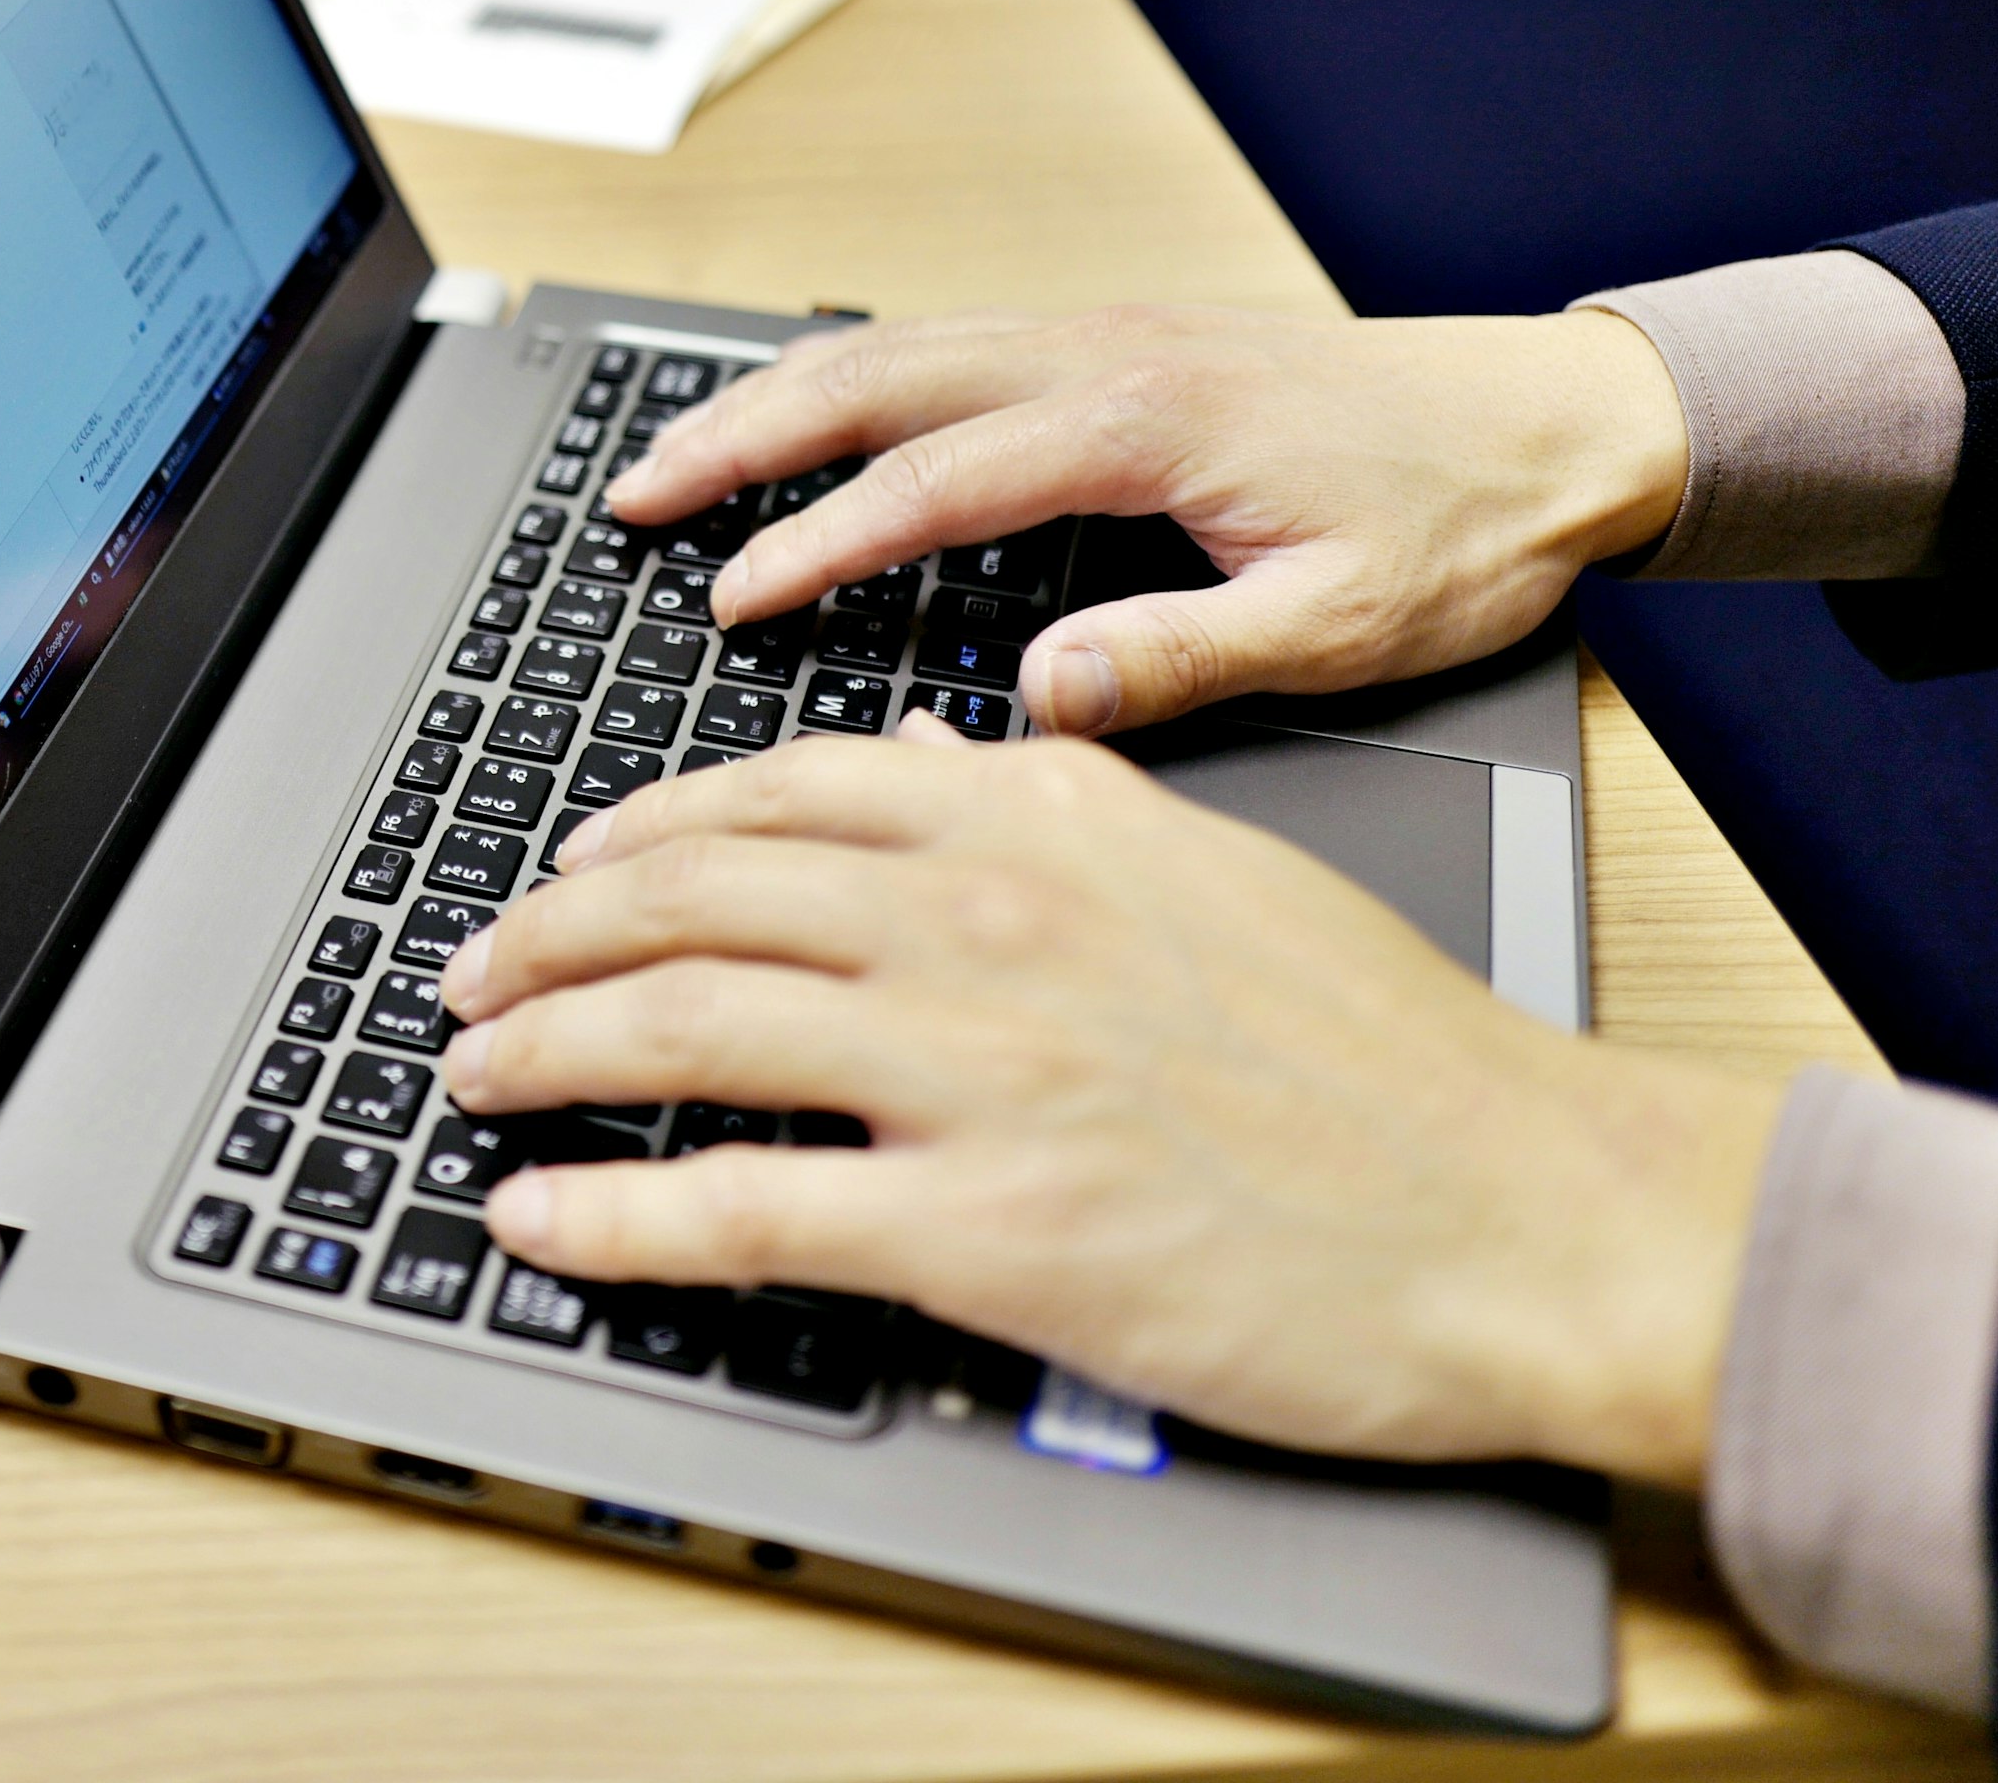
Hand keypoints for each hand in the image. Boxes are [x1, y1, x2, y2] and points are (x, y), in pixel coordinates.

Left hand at [438, 725, 1784, 1484]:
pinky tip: (540, 1225)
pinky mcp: (985, 1226)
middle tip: (474, 973)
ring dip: (537, 1051)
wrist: (1526, 1206)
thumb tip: (936, 770)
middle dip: (544, 933)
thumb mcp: (1215, 869)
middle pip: (687, 896)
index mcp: (1046, 818)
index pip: (777, 795)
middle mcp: (988, 917)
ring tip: (472, 1074)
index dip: (639, 833)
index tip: (576, 868)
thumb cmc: (1394, 1059)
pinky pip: (735, 1215)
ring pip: (676, 1029)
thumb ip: (1059, 810)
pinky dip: (607, 1222)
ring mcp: (977, 1068)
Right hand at [601, 306, 1687, 734]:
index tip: (726, 602)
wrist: (1563, 419)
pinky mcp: (1126, 335)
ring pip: (902, 344)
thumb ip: (1186, 659)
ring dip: (781, 395)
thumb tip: (1044, 696)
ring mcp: (1111, 329)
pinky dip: (856, 374)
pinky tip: (816, 416)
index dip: (814, 545)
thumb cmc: (1467, 528)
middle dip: (739, 435)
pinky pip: (953, 338)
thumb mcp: (1345, 626)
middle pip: (878, 379)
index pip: (933, 485)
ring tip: (678, 453)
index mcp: (1147, 422)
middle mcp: (1110, 352)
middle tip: (630, 494)